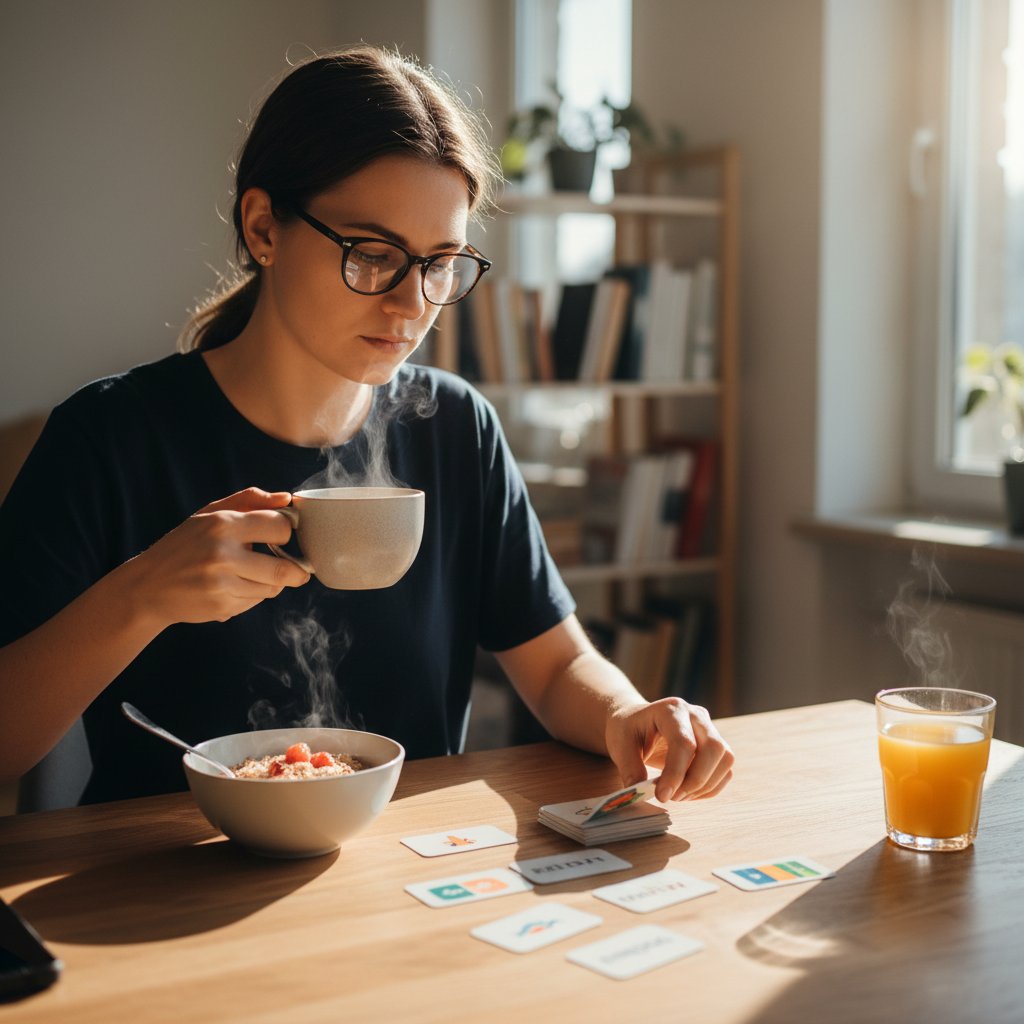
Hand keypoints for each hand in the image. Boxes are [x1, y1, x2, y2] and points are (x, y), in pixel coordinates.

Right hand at [127, 487, 310, 626]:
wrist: (148, 586)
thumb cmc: (185, 545)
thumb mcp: (210, 514)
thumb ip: (249, 501)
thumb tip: (286, 498)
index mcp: (223, 525)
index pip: (280, 527)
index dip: (286, 531)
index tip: (282, 535)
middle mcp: (223, 555)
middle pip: (284, 568)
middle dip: (295, 569)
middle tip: (297, 568)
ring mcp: (221, 585)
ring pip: (272, 588)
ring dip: (272, 582)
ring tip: (255, 574)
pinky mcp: (221, 607)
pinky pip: (256, 601)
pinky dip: (254, 595)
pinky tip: (235, 586)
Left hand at [605, 697, 733, 801]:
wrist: (637, 723)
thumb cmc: (629, 731)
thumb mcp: (620, 746)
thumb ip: (629, 768)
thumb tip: (639, 793)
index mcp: (670, 709)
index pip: (684, 742)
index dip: (676, 773)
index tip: (662, 796)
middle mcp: (695, 715)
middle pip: (713, 748)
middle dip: (696, 780)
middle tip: (672, 797)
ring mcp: (709, 728)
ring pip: (725, 759)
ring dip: (705, 785)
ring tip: (678, 795)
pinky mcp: (716, 745)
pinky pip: (725, 770)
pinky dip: (710, 787)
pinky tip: (688, 793)